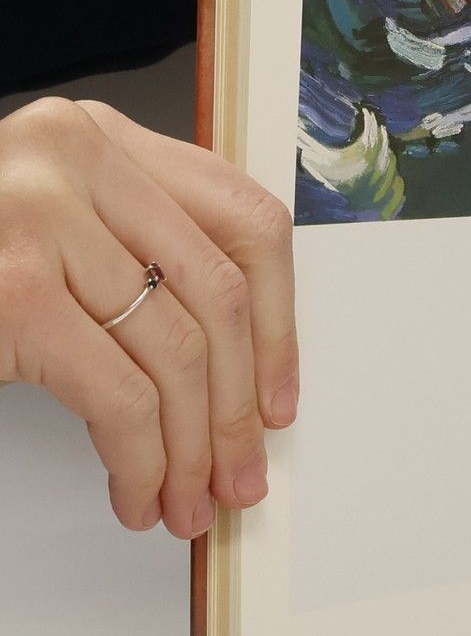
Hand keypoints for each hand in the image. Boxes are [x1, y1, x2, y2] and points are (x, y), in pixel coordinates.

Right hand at [0, 98, 297, 537]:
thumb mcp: (52, 229)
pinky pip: (119, 397)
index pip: (244, 220)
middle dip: (240, 403)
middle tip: (241, 470)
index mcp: (97, 136)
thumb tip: (240, 367)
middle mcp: (73, 160)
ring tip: (188, 499)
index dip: (279, 321)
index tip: (278, 394)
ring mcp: (38, 221)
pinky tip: (137, 493)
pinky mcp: (12, 295)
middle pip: (219, 295)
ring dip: (192, 449)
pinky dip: (141, 461)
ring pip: (176, 354)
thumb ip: (135, 254)